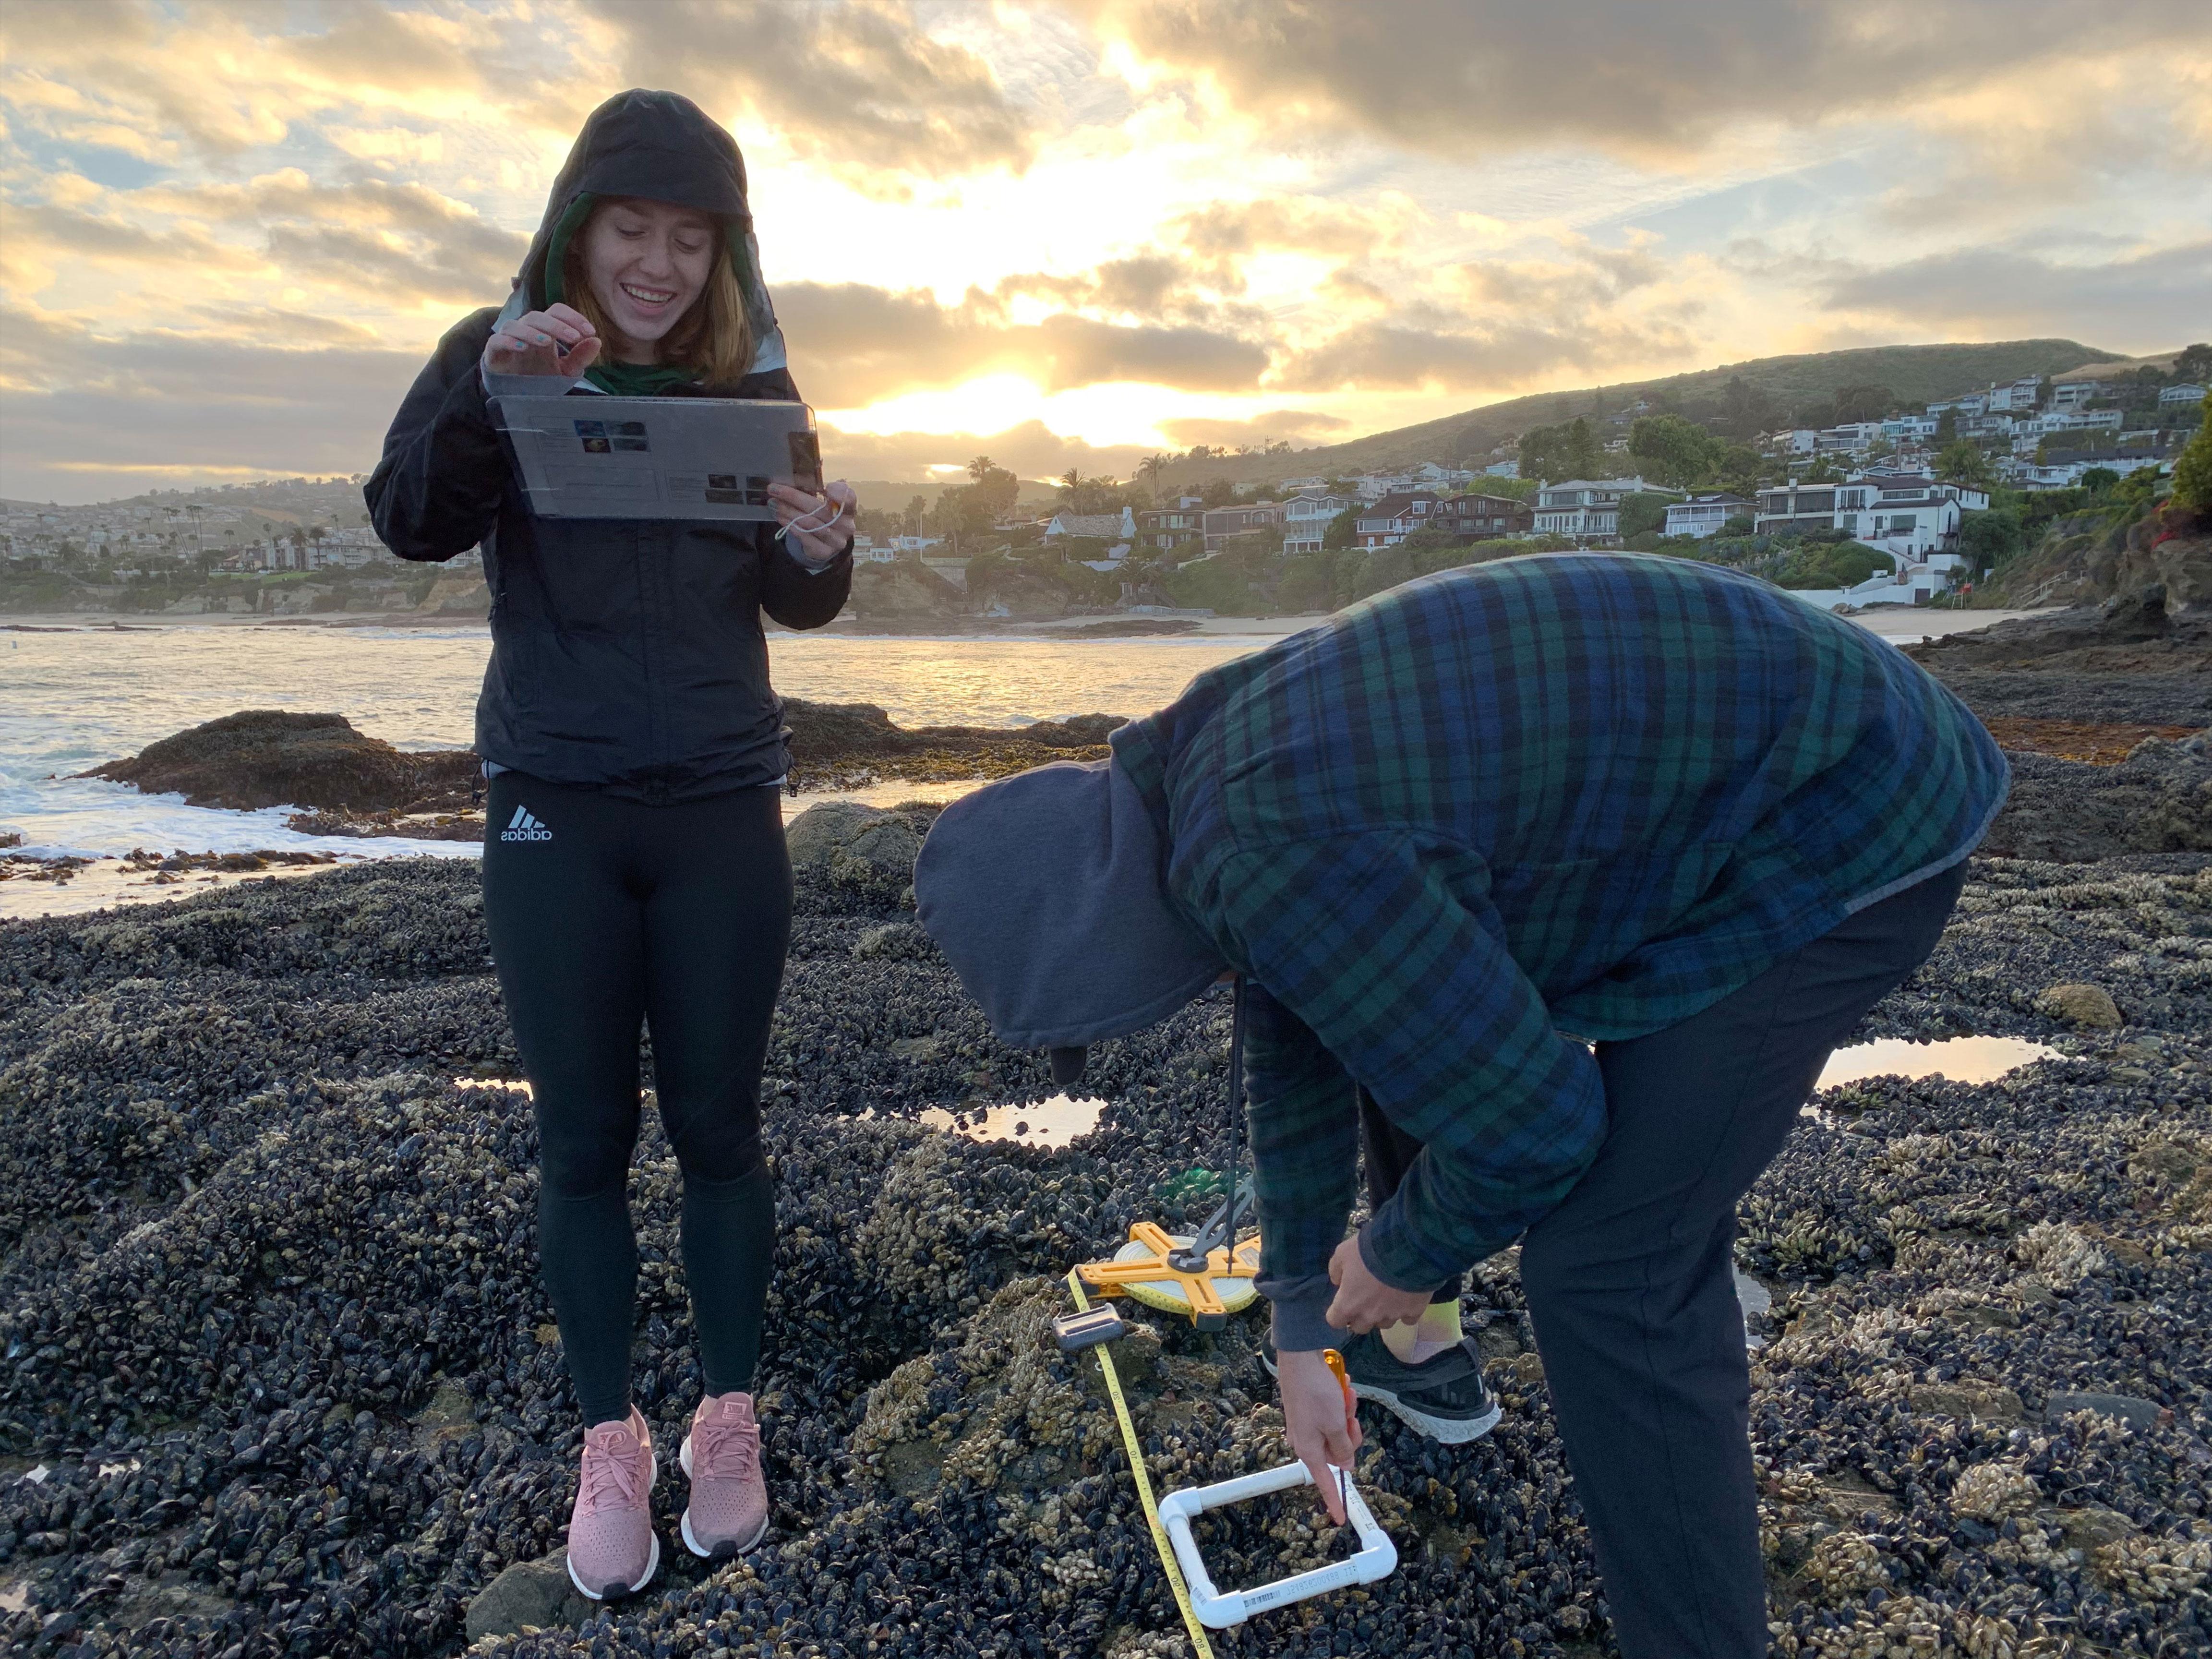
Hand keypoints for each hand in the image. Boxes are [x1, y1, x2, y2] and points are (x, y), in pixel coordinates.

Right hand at [483, 303, 600, 376]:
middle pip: (537, 316)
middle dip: (557, 325)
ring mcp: (508, 338)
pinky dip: (509, 342)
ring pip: (515, 325)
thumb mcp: (565, 370)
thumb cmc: (540, 375)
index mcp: (545, 329)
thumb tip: (597, 341)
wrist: (516, 392)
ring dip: (532, 331)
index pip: (557, 312)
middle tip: (574, 337)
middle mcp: (526, 329)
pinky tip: (522, 348)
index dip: (572, 317)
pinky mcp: (494, 351)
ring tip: (547, 342)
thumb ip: (580, 357)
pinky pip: (497, 340)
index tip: (590, 331)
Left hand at [769, 479, 856, 566]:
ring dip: (788, 511)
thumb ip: (818, 491)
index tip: (826, 488)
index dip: (840, 493)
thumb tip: (795, 479)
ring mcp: (836, 541)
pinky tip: (780, 518)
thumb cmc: (825, 518)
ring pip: (809, 522)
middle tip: (774, 489)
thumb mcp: (826, 504)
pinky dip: (791, 526)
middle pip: (819, 509)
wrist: (827, 544)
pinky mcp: (824, 551)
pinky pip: (805, 537)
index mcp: (849, 509)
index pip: (849, 499)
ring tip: (774, 503)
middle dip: (794, 497)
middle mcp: (846, 526)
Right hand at [1277, 1348, 1361, 1524]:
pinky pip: (1332, 1414)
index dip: (1334, 1500)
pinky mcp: (1310, 1409)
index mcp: (1310, 1450)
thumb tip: (1345, 1465)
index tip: (1341, 1519)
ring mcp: (1308, 1424)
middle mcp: (1306, 1440)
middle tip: (1350, 1416)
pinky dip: (1340, 1403)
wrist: (1300, 1359)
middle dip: (1349, 1433)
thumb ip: (1343, 1448)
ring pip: (1338, 1430)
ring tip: (1345, 1395)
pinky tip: (1341, 1388)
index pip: (1325, 1482)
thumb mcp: (1336, 1424)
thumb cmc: (1316, 1393)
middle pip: (1338, 1451)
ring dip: (1346, 1413)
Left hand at [1324, 1234, 1431, 1334]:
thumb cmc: (1368, 1251)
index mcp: (1348, 1304)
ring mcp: (1393, 1315)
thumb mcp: (1342, 1252)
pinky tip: (1407, 1297)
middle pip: (1360, 1327)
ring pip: (1384, 1324)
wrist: (1405, 1249)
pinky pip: (1408, 1319)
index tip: (1343, 1301)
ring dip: (1383, 1313)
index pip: (1335, 1321)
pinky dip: (1406, 1311)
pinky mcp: (1414, 1311)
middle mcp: (1369, 1315)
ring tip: (1388, 1295)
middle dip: (1360, 1316)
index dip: (1337, 1313)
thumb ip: (1336, 1270)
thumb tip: (1338, 1281)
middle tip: (1365, 1298)